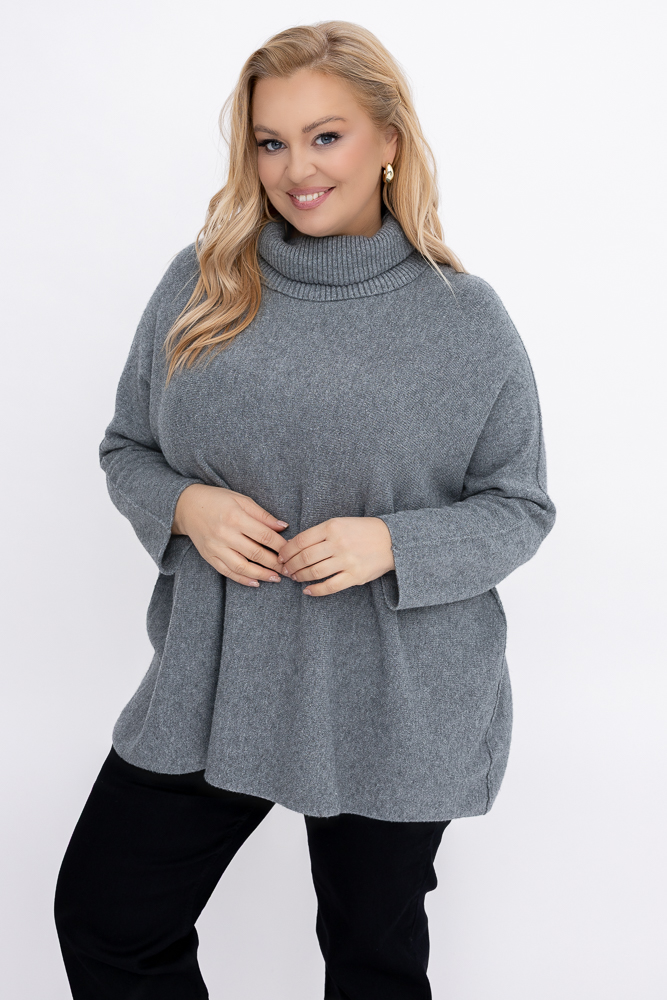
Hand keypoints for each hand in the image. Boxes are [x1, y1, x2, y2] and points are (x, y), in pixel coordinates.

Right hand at [172, 484, 289, 587]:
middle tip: (289, 570)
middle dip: (275, 564)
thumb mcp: (241, 500)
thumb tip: (283, 527)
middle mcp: (225, 534)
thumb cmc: (217, 500)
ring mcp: (216, 547)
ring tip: (275, 578)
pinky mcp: (209, 556)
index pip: (264, 535)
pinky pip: (227, 571)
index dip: (281, 545)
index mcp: (235, 517)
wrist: (186, 506)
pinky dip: (242, 579)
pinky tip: (255, 582)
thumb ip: (262, 515)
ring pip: (242, 566)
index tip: (292, 551)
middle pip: (255, 553)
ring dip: (261, 574)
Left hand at [277, 517, 395, 596]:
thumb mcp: (341, 523)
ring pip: (314, 572)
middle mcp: (338, 543)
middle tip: (285, 570)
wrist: (392, 540)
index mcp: (332, 527)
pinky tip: (308, 591)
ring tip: (295, 578)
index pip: (301, 540)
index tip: (281, 557)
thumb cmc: (363, 531)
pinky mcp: (355, 576)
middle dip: (291, 566)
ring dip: (300, 577)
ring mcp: (346, 560)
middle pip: (305, 558)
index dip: (287, 551)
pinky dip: (316, 590)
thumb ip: (320, 533)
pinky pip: (330, 586)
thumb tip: (296, 547)